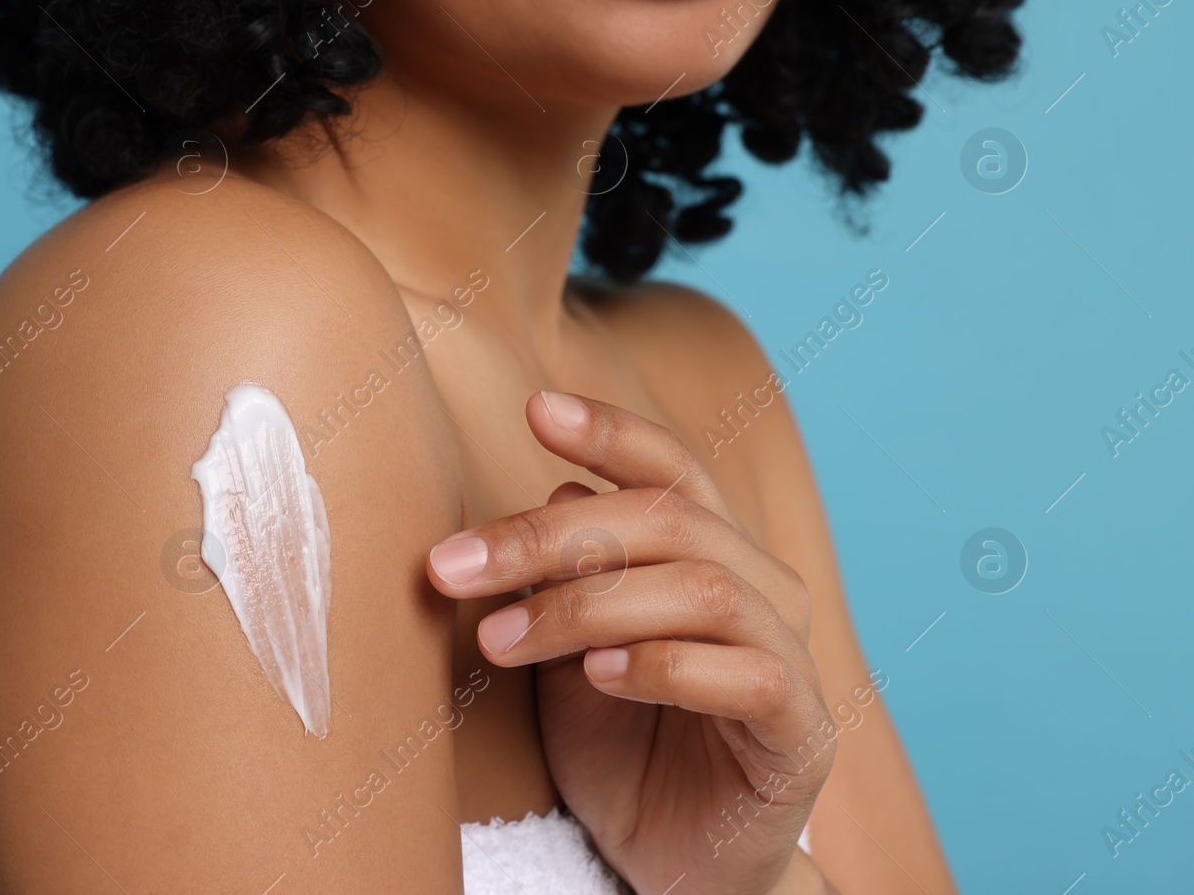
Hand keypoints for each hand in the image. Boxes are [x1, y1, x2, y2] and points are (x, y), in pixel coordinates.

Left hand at [427, 392, 835, 894]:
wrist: (672, 867)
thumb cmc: (621, 751)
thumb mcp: (569, 654)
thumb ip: (568, 577)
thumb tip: (557, 484)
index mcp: (712, 556)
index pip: (672, 470)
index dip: (612, 431)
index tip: (537, 410)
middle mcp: (763, 589)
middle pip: (670, 520)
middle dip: (551, 534)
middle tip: (455, 565)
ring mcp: (792, 657)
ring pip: (703, 588)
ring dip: (588, 605)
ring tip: (503, 640)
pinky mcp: (803, 732)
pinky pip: (749, 674)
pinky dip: (665, 665)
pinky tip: (598, 676)